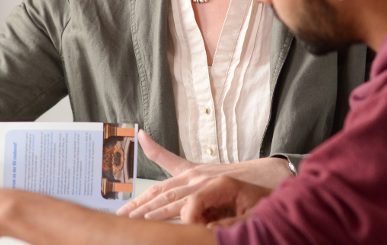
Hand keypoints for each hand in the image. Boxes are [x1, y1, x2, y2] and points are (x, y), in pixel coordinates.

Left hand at [116, 130, 292, 219]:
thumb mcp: (204, 174)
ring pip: (174, 198)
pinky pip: (193, 204)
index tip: (123, 211)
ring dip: (155, 210)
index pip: (158, 188)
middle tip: (122, 217)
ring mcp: (203, 182)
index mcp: (188, 174)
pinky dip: (179, 213)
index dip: (139, 199)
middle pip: (161, 192)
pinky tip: (167, 221)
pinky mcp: (215, 189)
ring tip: (138, 220)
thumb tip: (157, 164)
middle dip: (140, 205)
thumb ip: (177, 168)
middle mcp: (193, 176)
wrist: (264, 176)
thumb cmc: (233, 180)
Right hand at [180, 175, 271, 227]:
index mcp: (223, 185)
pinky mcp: (215, 201)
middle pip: (191, 202)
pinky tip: (210, 228)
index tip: (194, 232)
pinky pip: (200, 212)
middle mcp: (215, 185)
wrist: (278, 202)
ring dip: (195, 221)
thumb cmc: (267, 207)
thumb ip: (230, 223)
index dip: (191, 217)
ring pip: (193, 208)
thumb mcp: (252, 217)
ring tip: (208, 231)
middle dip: (191, 219)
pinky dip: (200, 222)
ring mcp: (214, 193)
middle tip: (200, 233)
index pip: (196, 199)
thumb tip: (210, 229)